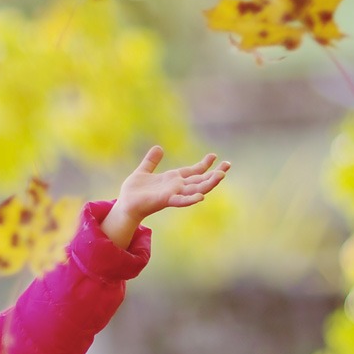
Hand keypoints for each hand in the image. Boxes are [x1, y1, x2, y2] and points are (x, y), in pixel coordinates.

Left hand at [101, 146, 229, 248]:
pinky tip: (201, 196)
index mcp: (172, 179)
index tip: (214, 155)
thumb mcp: (143, 171)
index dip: (204, 164)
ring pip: (195, 189)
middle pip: (199, 179)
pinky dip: (190, 199)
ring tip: (221, 175)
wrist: (125, 205)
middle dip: (214, 173)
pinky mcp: (165, 200)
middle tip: (228, 165)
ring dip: (208, 183)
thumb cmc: (134, 192)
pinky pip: (180, 200)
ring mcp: (172, 194)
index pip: (192, 171)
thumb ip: (151, 161)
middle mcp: (176, 187)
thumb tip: (158, 148)